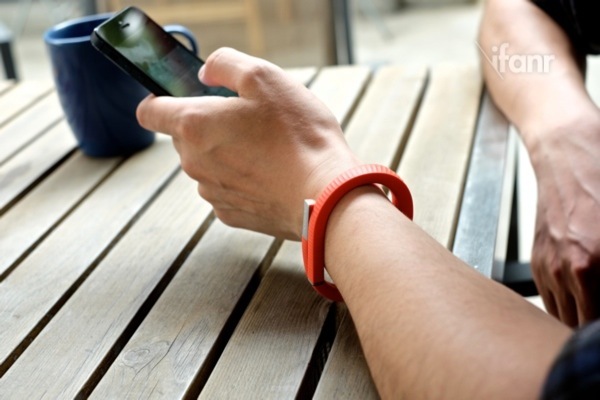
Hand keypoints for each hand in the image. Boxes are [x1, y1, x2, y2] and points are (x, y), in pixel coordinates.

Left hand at [136, 48, 359, 238]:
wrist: (323, 194)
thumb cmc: (298, 135)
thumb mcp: (264, 77)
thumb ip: (224, 65)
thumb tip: (205, 74)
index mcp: (194, 125)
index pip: (149, 112)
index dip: (160, 99)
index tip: (182, 97)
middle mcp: (194, 162)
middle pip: (185, 137)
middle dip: (208, 124)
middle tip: (248, 119)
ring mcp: (211, 192)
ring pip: (207, 163)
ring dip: (226, 153)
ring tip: (266, 149)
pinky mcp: (230, 214)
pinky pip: (226, 188)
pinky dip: (241, 179)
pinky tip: (270, 174)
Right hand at [529, 113, 599, 325]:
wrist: (569, 154)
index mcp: (593, 264)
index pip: (594, 320)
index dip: (596, 327)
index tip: (597, 325)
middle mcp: (568, 269)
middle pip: (581, 325)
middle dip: (592, 324)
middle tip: (597, 319)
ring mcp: (549, 266)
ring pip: (566, 318)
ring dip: (582, 321)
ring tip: (595, 310)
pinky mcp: (538, 261)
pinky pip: (551, 301)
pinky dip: (568, 307)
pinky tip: (583, 297)